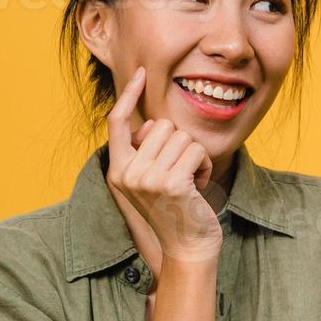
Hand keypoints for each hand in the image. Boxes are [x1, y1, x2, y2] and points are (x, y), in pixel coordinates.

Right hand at [106, 66, 222, 263]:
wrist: (187, 247)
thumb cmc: (175, 210)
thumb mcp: (153, 179)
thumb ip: (147, 151)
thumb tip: (153, 122)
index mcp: (117, 169)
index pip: (116, 122)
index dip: (129, 95)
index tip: (142, 73)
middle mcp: (127, 173)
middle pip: (161, 125)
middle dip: (180, 143)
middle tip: (182, 172)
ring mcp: (147, 179)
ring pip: (181, 136)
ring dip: (195, 156)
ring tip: (190, 180)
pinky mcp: (171, 184)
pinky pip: (195, 150)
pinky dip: (204, 165)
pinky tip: (199, 186)